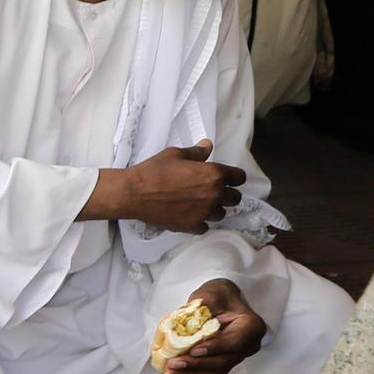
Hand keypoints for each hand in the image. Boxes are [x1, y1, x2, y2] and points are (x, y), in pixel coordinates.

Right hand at [97, 142, 243, 234]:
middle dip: (226, 194)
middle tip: (211, 191)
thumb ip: (196, 152)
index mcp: (214, 174)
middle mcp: (214, 194)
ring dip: (213, 209)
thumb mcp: (175, 155)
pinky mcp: (192, 226)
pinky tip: (189, 215)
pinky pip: (205, 227)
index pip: (240, 178)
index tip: (226, 178)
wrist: (133, 193)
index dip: (233, 177)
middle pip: (235, 198)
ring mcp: (204, 212)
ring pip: (221, 214)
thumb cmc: (153, 171)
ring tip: (199, 204)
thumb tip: (207, 146)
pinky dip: (199, 222)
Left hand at [162, 279, 268, 373]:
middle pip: (223, 360)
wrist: (221, 302)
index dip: (214, 348)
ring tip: (169, 373)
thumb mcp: (213, 293)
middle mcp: (248, 345)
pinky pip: (209, 372)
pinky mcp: (224, 362)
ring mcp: (237, 356)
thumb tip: (190, 316)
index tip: (194, 351)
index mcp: (251, 326)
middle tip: (174, 363)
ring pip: (215, 371)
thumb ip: (205, 304)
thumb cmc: (219, 296)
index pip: (234, 342)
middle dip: (197, 364)